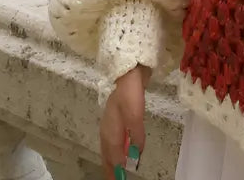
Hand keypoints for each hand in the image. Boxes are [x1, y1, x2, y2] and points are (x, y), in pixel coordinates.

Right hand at [100, 64, 151, 179]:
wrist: (126, 74)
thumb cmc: (130, 95)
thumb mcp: (136, 117)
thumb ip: (137, 137)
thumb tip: (136, 154)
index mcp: (111, 134)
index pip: (114, 159)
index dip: (118, 171)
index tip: (121, 179)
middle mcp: (107, 133)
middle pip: (107, 157)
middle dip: (110, 170)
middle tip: (114, 179)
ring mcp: (109, 126)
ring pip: (108, 149)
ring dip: (111, 161)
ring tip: (114, 171)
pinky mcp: (114, 119)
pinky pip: (112, 141)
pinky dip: (114, 150)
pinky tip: (120, 149)